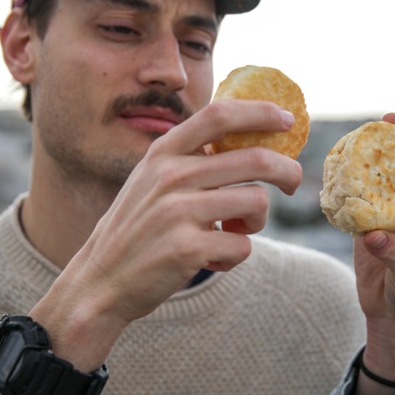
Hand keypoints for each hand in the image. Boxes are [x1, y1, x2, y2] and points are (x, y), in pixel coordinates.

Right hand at [24, 99, 300, 394]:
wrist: (100, 282)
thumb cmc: (138, 229)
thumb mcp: (152, 180)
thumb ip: (190, 159)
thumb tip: (250, 140)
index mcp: (163, 153)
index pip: (219, 115)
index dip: (259, 112)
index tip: (286, 119)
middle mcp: (170, 175)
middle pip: (255, 160)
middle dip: (287, 171)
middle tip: (294, 182)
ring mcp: (178, 212)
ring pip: (257, 202)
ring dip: (258, 222)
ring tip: (236, 232)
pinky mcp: (188, 248)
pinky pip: (243, 245)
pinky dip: (236, 255)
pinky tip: (213, 259)